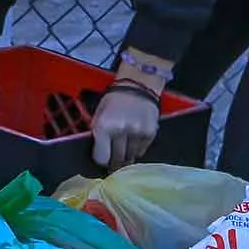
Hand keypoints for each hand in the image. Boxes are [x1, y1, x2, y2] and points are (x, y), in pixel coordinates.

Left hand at [91, 46, 171, 169]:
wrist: (137, 85)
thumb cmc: (114, 100)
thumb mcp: (98, 115)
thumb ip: (98, 136)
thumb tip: (100, 157)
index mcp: (104, 126)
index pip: (101, 157)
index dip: (101, 160)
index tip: (103, 159)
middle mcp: (120, 131)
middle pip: (117, 160)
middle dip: (114, 162)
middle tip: (113, 161)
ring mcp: (136, 133)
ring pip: (130, 157)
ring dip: (126, 156)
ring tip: (124, 148)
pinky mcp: (149, 133)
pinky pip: (142, 151)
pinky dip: (137, 149)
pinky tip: (134, 140)